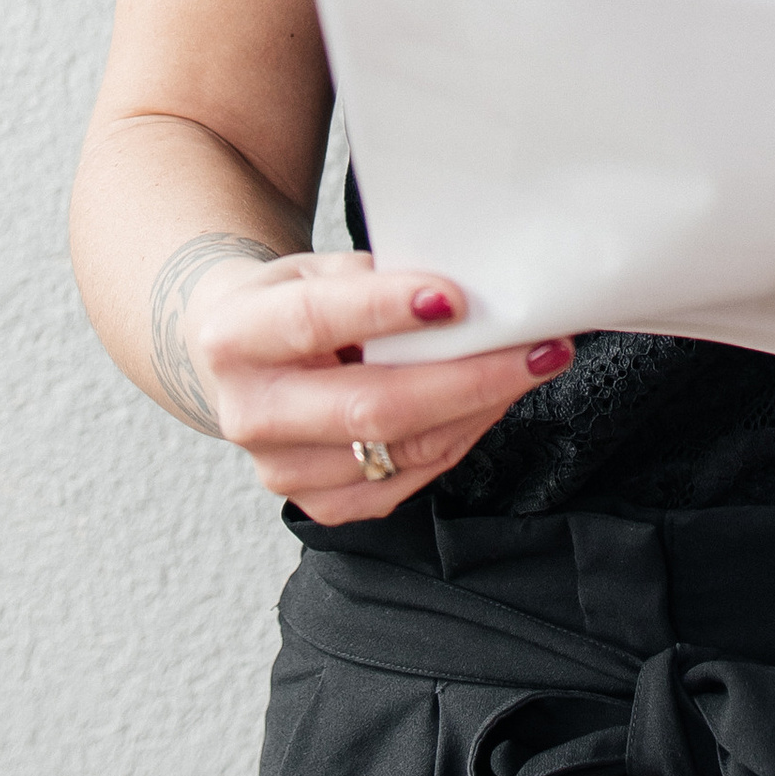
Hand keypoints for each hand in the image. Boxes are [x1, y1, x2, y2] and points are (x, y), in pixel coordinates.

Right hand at [189, 251, 574, 521]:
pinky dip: (461, 436)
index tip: (456, 298)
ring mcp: (285, 472)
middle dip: (469, 378)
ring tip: (532, 365)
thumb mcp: (316, 269)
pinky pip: (409, 478)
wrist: (237, 362)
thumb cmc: (289, 304)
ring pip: (403, 449)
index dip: (385, 310)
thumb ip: (375, 281)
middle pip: (372, 407)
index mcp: (236, 337)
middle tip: (538, 349)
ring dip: (480, 408)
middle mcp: (252, 414)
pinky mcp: (322, 506)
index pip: (314, 321)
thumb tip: (468, 294)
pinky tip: (492, 401)